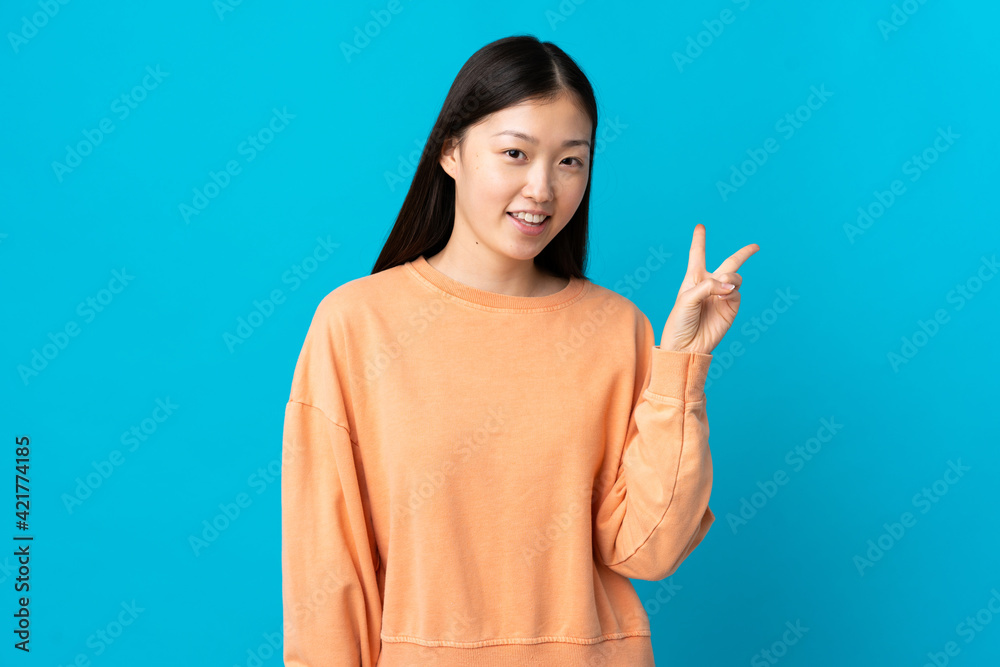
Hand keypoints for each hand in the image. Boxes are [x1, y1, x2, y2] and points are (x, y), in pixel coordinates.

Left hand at [659, 224, 759, 354]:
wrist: (685, 347)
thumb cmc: (679, 322)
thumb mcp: (686, 299)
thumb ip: (708, 286)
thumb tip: (730, 285)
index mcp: (693, 279)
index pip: (697, 255)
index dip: (699, 240)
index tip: (700, 227)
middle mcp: (709, 285)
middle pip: (729, 264)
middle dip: (743, 254)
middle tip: (755, 246)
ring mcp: (721, 296)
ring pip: (734, 277)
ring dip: (730, 278)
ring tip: (722, 286)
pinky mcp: (730, 308)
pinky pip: (736, 292)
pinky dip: (731, 290)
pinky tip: (724, 295)